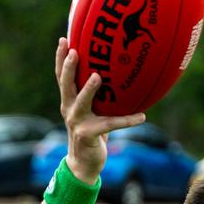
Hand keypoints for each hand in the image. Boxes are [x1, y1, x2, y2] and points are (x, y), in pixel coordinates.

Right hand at [55, 37, 145, 184]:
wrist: (84, 163)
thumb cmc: (92, 133)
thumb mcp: (92, 112)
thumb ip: (97, 96)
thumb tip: (118, 75)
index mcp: (69, 101)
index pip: (62, 76)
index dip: (61, 58)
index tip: (64, 39)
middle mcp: (70, 109)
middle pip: (66, 85)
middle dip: (69, 67)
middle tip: (75, 51)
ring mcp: (77, 122)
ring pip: (82, 102)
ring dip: (89, 89)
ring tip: (97, 77)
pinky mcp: (88, 135)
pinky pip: (110, 125)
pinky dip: (127, 121)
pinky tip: (142, 116)